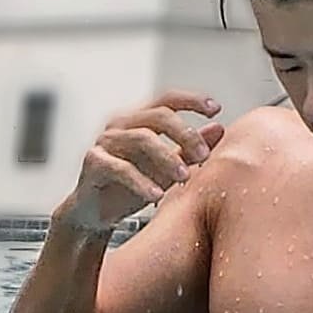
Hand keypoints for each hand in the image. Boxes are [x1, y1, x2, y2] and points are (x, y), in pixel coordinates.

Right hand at [57, 90, 224, 231]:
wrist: (97, 212)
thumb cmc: (133, 185)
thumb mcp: (168, 167)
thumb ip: (190, 148)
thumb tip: (219, 128)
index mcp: (141, 119)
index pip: (168, 99)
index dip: (191, 100)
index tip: (215, 108)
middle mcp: (122, 124)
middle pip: (159, 116)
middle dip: (185, 134)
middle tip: (204, 155)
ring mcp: (106, 141)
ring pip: (141, 139)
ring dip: (167, 158)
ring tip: (184, 177)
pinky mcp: (93, 162)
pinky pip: (119, 168)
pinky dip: (141, 182)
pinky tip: (157, 195)